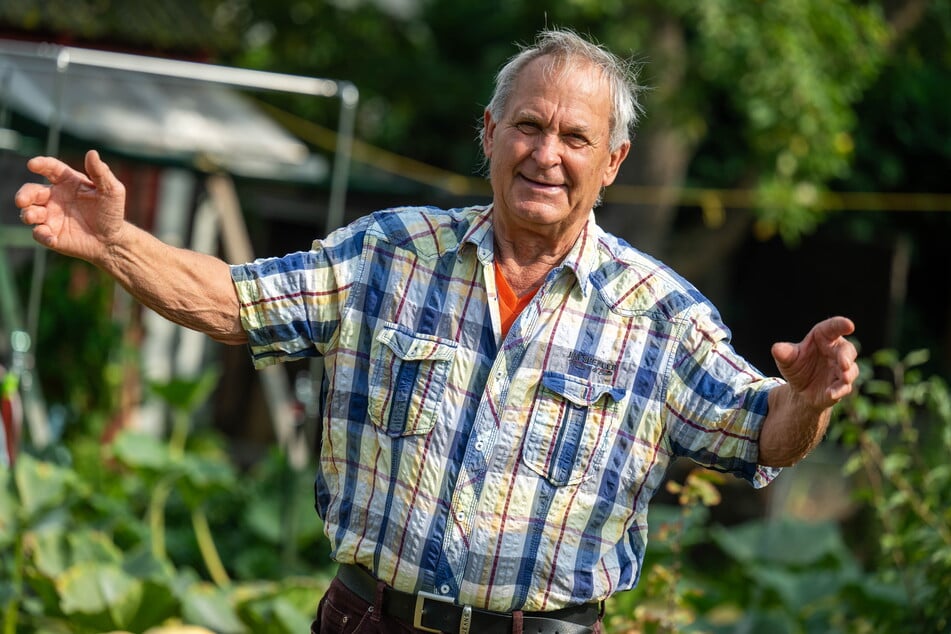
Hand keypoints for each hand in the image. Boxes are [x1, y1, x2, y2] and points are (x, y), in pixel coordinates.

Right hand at [15, 149, 126, 263]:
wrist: (112, 239)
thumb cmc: (111, 211)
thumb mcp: (112, 191)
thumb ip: (101, 173)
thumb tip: (92, 153)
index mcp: (67, 182)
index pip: (50, 168)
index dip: (40, 164)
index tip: (33, 164)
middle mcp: (54, 197)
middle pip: (32, 191)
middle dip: (24, 194)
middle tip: (22, 200)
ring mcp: (50, 216)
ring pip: (29, 211)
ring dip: (27, 213)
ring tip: (32, 216)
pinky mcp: (51, 234)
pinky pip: (39, 233)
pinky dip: (41, 234)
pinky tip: (52, 238)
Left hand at [771, 316, 858, 410]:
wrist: (799, 389)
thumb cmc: (796, 365)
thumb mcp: (787, 359)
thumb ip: (784, 353)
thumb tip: (777, 349)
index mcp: (823, 337)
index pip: (833, 328)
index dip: (841, 325)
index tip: (849, 325)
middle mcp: (836, 351)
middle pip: (847, 350)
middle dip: (846, 355)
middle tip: (844, 362)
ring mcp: (841, 369)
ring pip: (851, 369)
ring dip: (848, 373)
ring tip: (843, 377)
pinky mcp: (842, 385)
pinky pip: (844, 387)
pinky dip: (838, 390)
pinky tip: (830, 393)